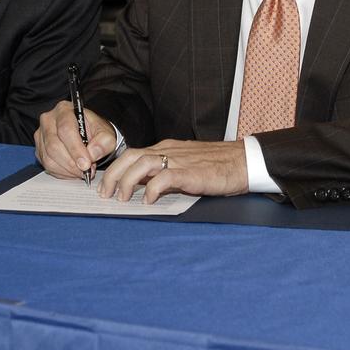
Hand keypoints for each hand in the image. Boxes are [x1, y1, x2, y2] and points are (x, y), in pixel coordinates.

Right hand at [34, 100, 117, 178]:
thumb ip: (104, 142)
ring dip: (67, 170)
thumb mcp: (106, 134)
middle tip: (86, 171)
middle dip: (72, 163)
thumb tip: (93, 153)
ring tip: (82, 171)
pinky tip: (73, 171)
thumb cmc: (95, 132)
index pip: (65, 129)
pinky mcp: (39, 149)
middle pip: (54, 145)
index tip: (86, 164)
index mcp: (64, 110)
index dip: (75, 149)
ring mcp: (41, 135)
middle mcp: (48, 120)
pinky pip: (47, 166)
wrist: (88, 136)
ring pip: (49, 158)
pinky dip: (62, 173)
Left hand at [99, 139, 248, 203]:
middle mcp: (168, 151)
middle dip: (113, 174)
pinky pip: (165, 177)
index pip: (132, 153)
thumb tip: (144, 188)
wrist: (244, 161)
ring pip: (142, 163)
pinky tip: (149, 200)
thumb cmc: (217, 166)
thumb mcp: (185, 166)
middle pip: (131, 156)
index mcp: (166, 149)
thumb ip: (164, 173)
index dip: (115, 168)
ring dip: (127, 181)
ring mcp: (179, 160)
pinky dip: (152, 188)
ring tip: (122, 198)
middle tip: (105, 194)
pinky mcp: (191, 173)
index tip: (106, 185)